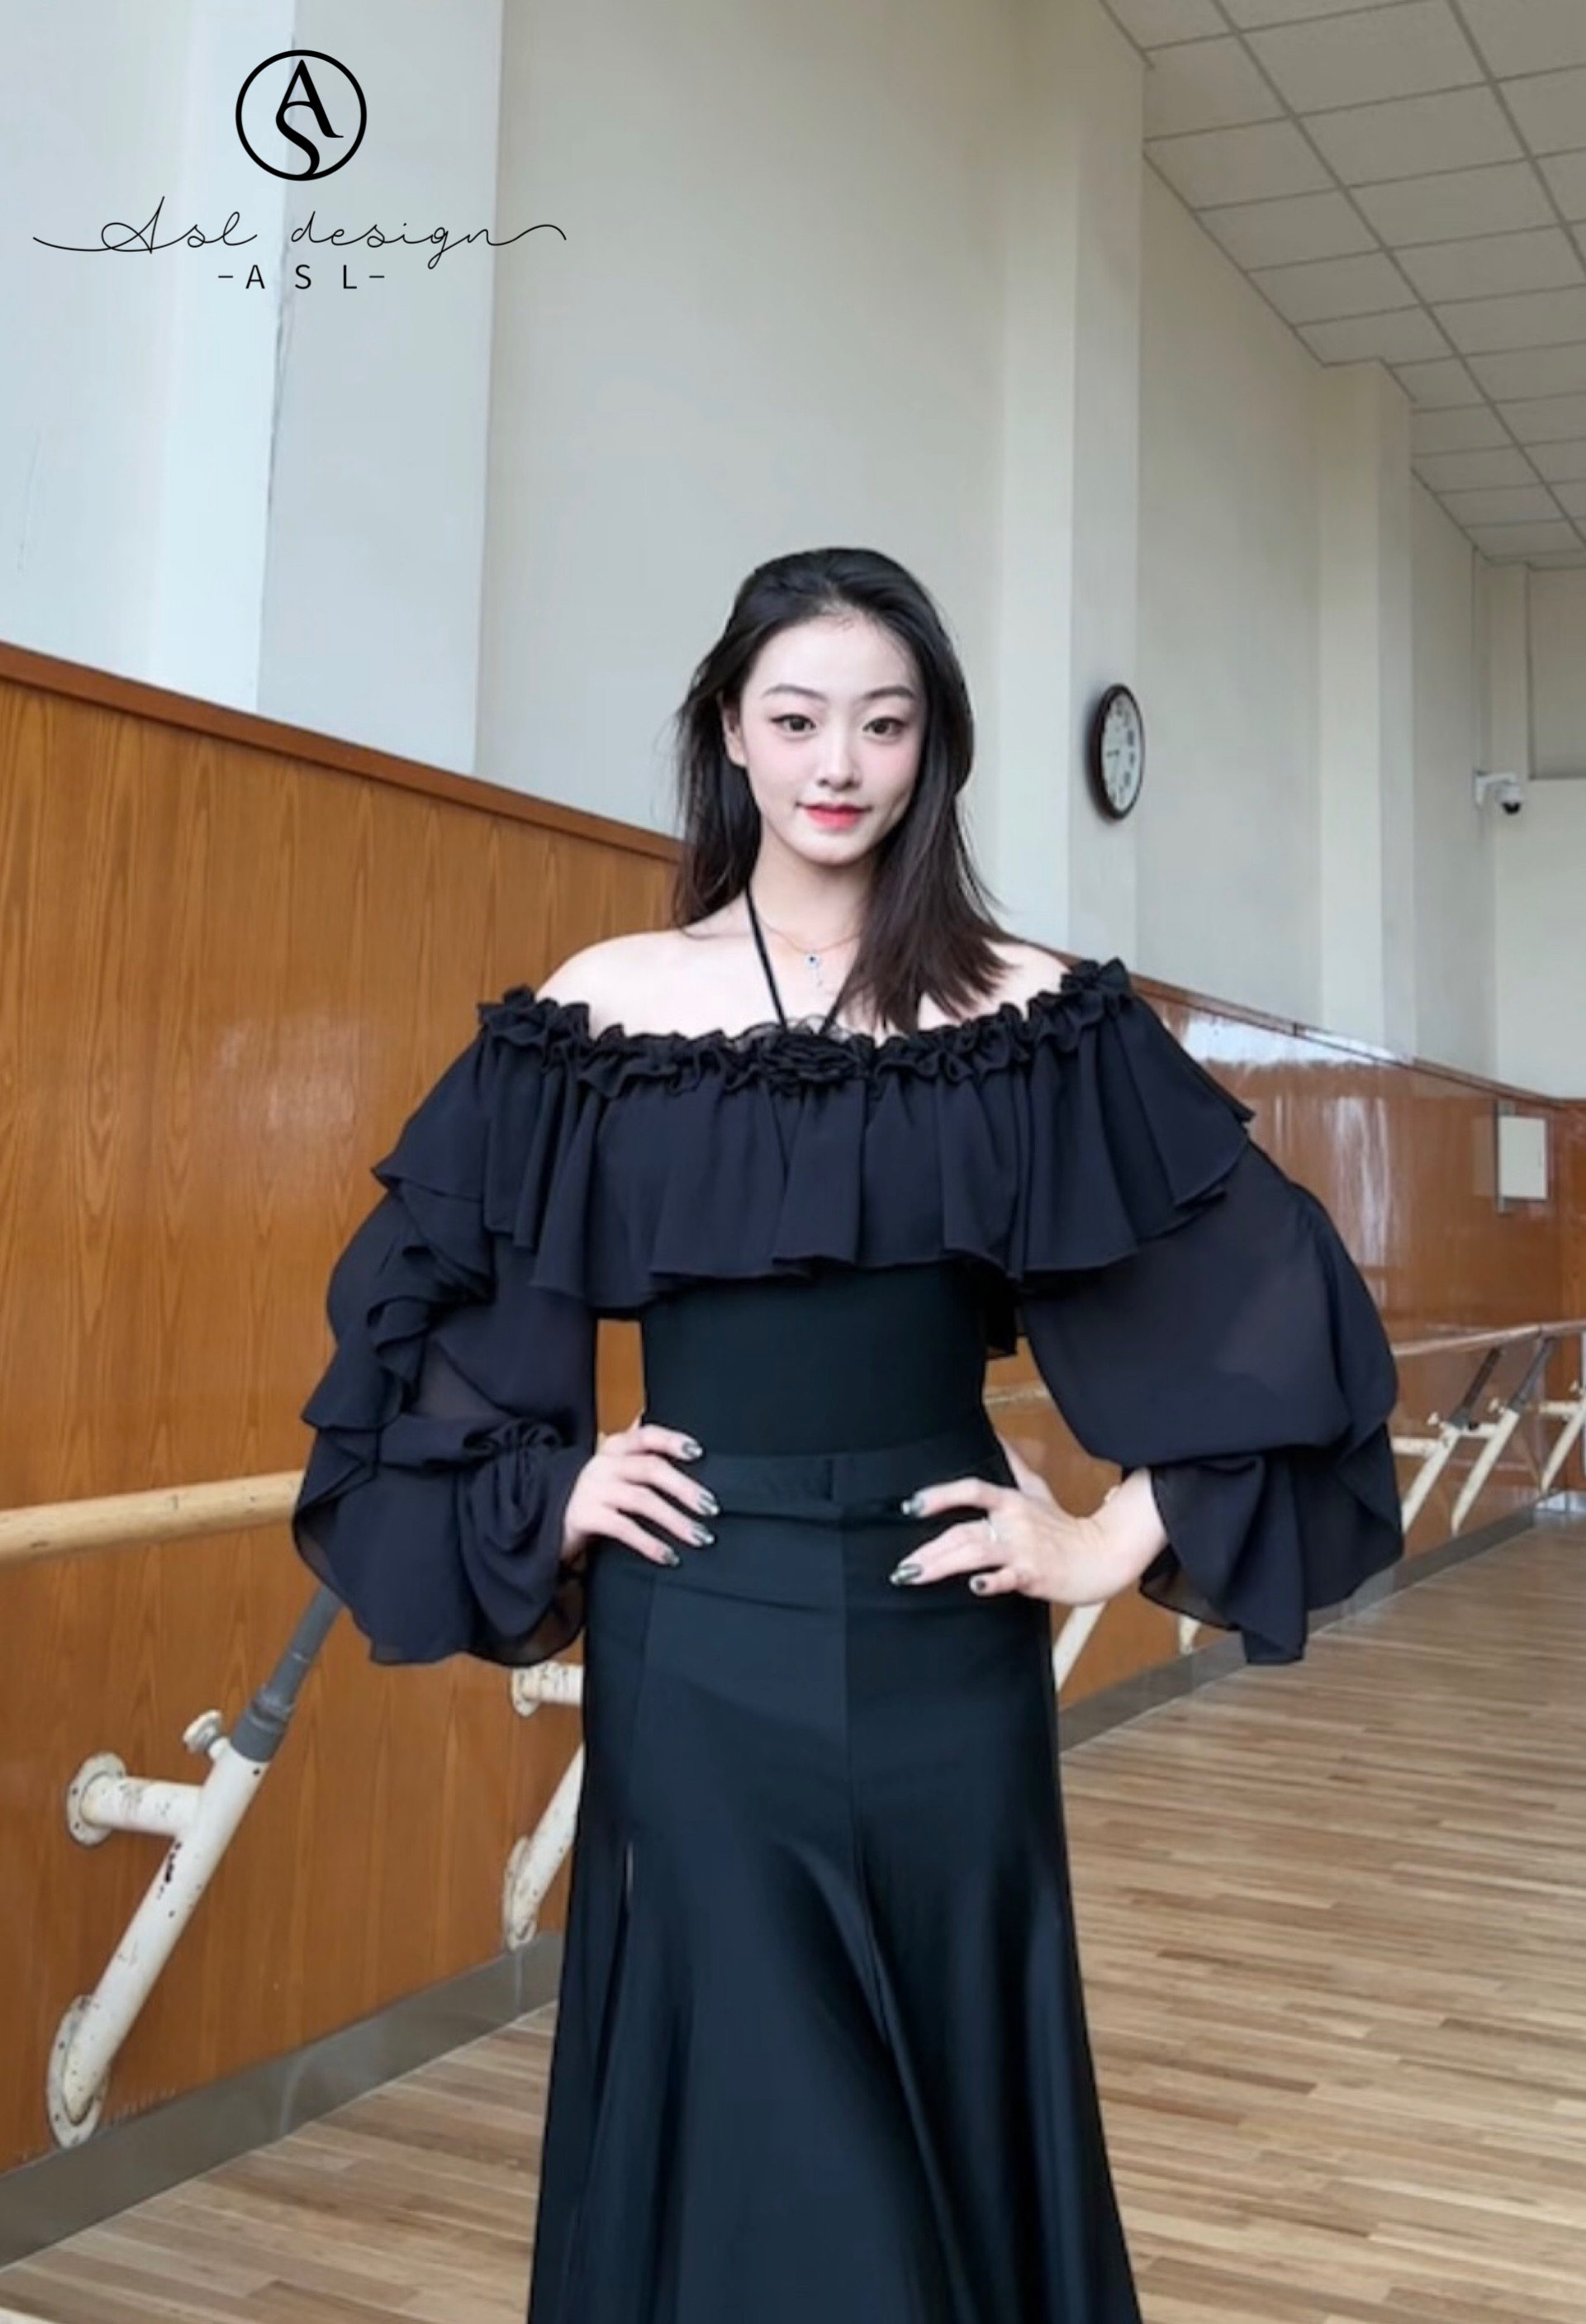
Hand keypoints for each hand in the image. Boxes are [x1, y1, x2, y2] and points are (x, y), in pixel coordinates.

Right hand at [561, 1410, 716, 1569]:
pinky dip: (649, 1543)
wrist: (545, 1516)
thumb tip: (677, 1437)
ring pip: (642, 1500)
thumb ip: (640, 1452)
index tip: (698, 1452)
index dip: (673, 1441)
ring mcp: (593, 1489)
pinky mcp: (585, 1516)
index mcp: (614, 1447)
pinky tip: (668, 1556)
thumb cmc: (594, 1493)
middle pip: (651, 1468)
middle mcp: (603, 1464)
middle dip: (685, 1488)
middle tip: (711, 1507)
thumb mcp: (614, 1468)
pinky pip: (624, 1528)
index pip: (647, 1436)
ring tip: (699, 1536)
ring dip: (675, 1520)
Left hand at [890, 1433, 1166, 1607]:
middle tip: (900, 1567)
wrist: (1102, 1556)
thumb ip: (1014, 1464)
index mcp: (1012, 1501)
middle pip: (964, 1530)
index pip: (972, 1490)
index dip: (940, 1495)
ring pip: (976, 1553)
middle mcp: (1014, 1522)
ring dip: (942, 1565)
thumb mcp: (1038, 1490)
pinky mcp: (1034, 1575)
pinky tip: (974, 1586)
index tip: (910, 1505)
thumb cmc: (1065, 1526)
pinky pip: (1009, 1578)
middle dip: (929, 1550)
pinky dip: (992, 1582)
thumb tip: (997, 1435)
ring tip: (913, 1576)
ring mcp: (1023, 1549)